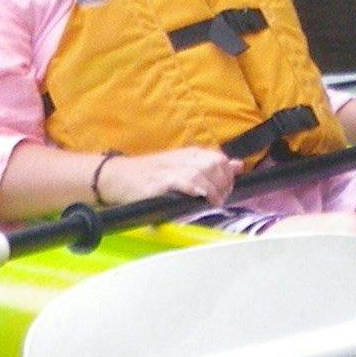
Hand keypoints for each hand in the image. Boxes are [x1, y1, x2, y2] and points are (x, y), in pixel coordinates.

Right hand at [108, 145, 233, 208]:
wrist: (117, 177)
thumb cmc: (151, 175)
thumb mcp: (183, 166)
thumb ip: (211, 167)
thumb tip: (238, 165)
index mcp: (190, 154)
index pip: (221, 159)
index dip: (228, 176)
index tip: (226, 191)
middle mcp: (183, 158)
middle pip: (214, 165)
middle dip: (223, 183)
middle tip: (219, 199)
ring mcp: (170, 169)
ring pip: (201, 172)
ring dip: (211, 189)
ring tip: (212, 202)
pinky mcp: (158, 181)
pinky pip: (180, 181)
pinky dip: (192, 187)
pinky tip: (198, 195)